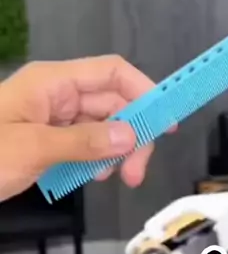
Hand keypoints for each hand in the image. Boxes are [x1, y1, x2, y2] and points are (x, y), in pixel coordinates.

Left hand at [0, 56, 175, 201]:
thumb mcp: (34, 149)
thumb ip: (85, 142)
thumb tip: (130, 135)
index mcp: (53, 84)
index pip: (112, 74)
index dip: (144, 92)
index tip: (165, 122)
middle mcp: (57, 96)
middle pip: (113, 105)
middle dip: (132, 136)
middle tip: (135, 174)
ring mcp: (53, 120)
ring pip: (102, 129)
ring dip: (116, 153)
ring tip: (115, 179)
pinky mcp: (49, 143)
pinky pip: (85, 146)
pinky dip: (96, 161)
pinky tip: (93, 177)